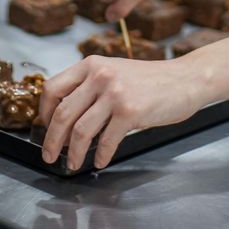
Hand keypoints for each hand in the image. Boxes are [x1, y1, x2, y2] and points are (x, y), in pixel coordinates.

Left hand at [38, 37, 228, 169]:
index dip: (44, 112)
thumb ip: (90, 87)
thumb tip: (64, 117)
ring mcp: (115, 93)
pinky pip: (106, 141)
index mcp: (91, 64)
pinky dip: (101, 155)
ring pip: (80, 130)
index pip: (53, 88)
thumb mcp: (115, 72)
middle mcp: (99, 75)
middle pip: (62, 113)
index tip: (44, 127)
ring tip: (73, 163)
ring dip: (73, 153)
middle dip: (52, 139)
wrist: (185, 79)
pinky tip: (100, 161)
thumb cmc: (151, 80)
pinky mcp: (130, 111)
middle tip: (49, 154)